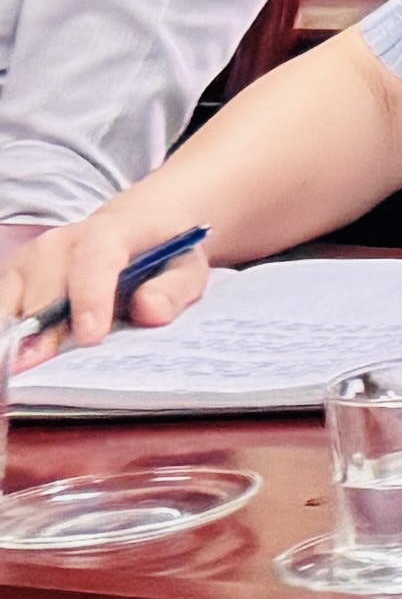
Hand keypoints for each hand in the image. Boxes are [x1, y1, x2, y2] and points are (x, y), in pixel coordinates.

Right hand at [4, 187, 217, 365]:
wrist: (139, 229)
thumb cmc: (162, 254)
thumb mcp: (186, 267)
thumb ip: (173, 289)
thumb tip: (150, 310)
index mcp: (110, 232)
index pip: (95, 259)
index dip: (90, 297)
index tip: (90, 336)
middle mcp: (61, 242)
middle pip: (45, 289)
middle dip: (44, 331)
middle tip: (41, 368)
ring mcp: (31, 260)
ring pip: (13, 301)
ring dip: (16, 336)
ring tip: (22, 369)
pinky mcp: (14, 278)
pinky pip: (3, 310)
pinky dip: (8, 334)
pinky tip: (15, 358)